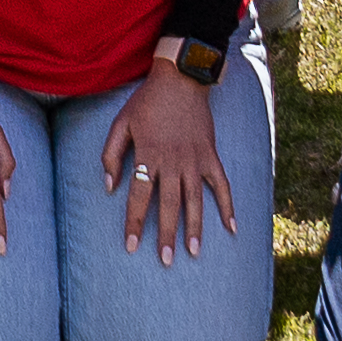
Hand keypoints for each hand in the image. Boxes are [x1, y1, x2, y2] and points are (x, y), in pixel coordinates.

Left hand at [102, 67, 234, 265]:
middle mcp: (172, 162)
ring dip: (195, 228)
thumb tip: (109, 186)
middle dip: (166, 235)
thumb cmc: (146, 103)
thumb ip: (111, 155)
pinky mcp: (211, 155)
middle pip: (168, 205)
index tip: (131, 246)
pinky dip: (227, 206)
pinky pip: (222, 185)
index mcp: (148, 156)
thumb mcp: (121, 123)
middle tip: (166, 261)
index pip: (138, 197)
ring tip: (193, 252)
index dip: (134, 223)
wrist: (180, 79)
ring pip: (195, 201)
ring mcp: (195, 160)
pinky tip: (232, 228)